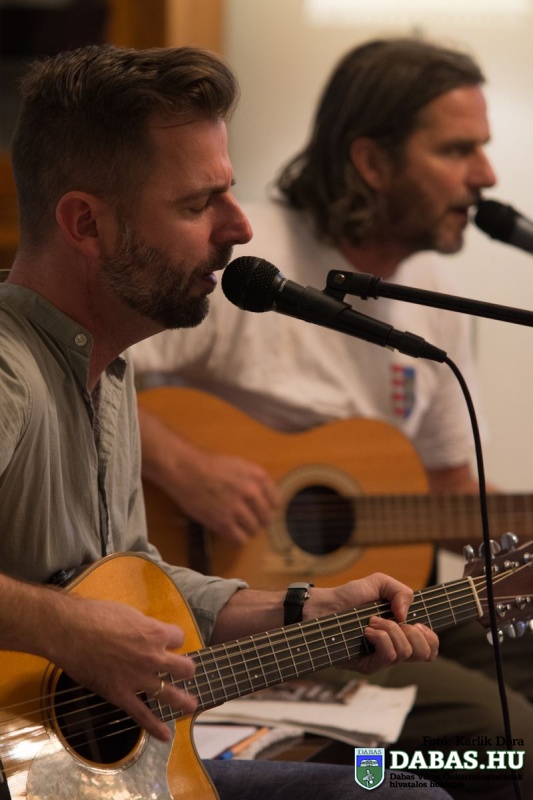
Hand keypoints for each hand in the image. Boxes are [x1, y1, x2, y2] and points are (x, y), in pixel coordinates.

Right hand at [47, 595, 196, 741]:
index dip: (173, 639)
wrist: (70, 632)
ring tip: (191, 706)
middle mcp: (152, 657)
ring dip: (183, 701)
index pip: (178, 638)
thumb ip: (143, 628)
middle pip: (184, 667)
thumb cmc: (97, 616)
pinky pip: (142, 715)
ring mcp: (138, 678)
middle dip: (186, 669)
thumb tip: (146, 634)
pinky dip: (155, 727)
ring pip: (169, 693)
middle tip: (184, 672)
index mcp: (154, 633)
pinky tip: (165, 736)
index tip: (167, 642)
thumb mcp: (129, 614)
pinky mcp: (121, 695)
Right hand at [175, 450, 279, 543]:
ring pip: (254, 530)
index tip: (260, 510)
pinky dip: (237, 538)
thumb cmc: (210, 465)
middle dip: (258, 521)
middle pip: (266, 518)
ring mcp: (238, 509)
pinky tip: (230, 532)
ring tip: (237, 525)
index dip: (267, 507)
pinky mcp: (223, 523)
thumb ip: (254, 480)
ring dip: (247, 530)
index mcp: (257, 477)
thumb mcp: (239, 465)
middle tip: (248, 520)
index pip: (275, 501)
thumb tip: (263, 499)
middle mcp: (251, 493)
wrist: (185, 470)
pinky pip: (240, 539)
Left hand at [307, 572, 438, 674]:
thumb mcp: (379, 583)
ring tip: (372, 621)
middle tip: (394, 620)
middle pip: (426, 655)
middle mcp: (395, 649)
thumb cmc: (350, 596)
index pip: (430, 649)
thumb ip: (401, 591)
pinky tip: (367, 630)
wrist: (324, 606)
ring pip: (406, 653)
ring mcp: (381, 659)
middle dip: (415, 633)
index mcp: (402, 634)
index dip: (431, 638)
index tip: (417, 622)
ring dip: (391, 630)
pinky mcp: (368, 666)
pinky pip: (388, 656)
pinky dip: (381, 637)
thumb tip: (405, 616)